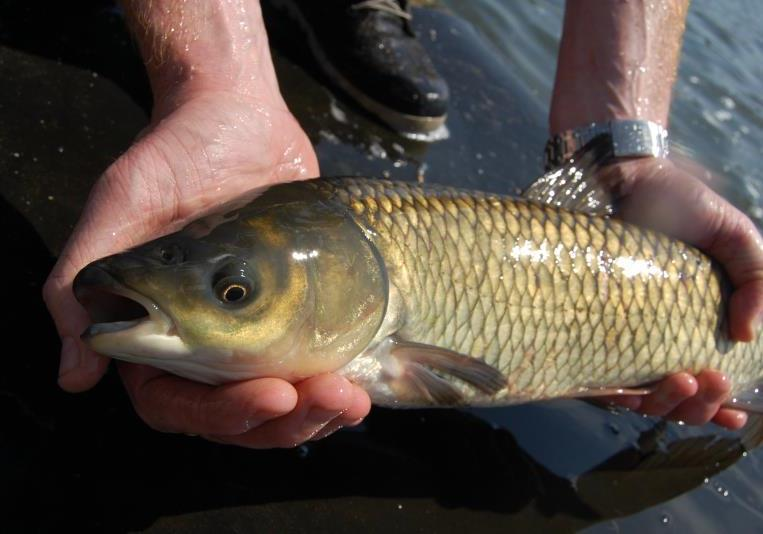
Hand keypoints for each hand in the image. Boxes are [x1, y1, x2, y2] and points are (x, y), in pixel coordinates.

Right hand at [42, 89, 370, 446]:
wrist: (238, 119)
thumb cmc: (173, 156)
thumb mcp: (123, 205)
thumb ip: (83, 281)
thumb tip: (74, 374)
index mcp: (154, 332)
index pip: (175, 404)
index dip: (219, 413)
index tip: (271, 394)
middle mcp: (201, 344)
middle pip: (235, 418)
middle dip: (282, 421)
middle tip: (327, 399)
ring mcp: (252, 333)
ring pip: (278, 406)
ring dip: (315, 413)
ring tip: (352, 400)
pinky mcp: (296, 318)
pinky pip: (313, 372)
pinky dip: (337, 387)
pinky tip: (362, 384)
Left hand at [598, 157, 762, 429]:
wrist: (625, 174)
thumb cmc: (682, 205)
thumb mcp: (734, 237)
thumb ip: (755, 279)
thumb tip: (747, 336)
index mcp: (688, 326)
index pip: (705, 382)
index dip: (721, 406)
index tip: (737, 412)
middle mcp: (651, 339)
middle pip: (675, 399)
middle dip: (698, 404)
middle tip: (712, 379)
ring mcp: (614, 335)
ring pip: (637, 396)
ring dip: (666, 402)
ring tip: (682, 379)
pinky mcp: (579, 327)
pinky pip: (593, 375)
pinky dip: (617, 393)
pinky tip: (635, 393)